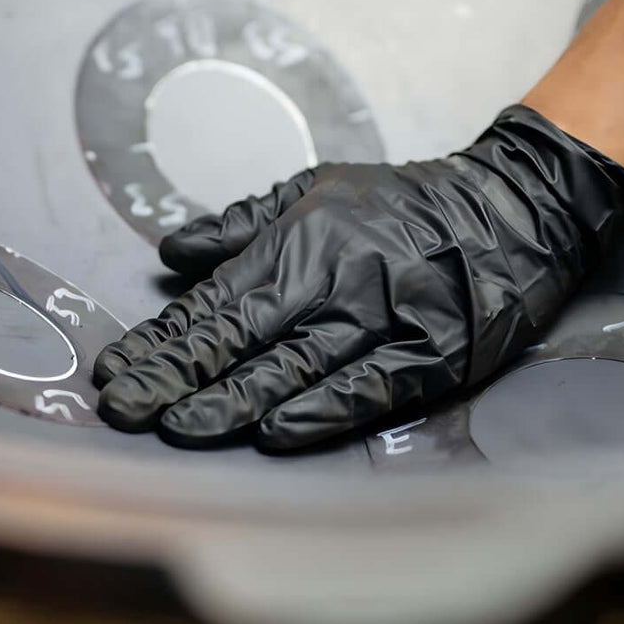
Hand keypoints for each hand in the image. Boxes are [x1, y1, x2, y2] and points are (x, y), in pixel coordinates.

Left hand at [94, 106, 623, 450]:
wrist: (510, 207)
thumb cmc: (400, 204)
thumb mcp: (315, 190)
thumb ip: (241, 225)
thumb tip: (172, 252)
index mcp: (295, 248)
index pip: (213, 305)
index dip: (161, 341)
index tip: (113, 368)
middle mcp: (329, 285)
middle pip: (239, 340)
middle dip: (174, 376)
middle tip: (121, 408)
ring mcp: (379, 323)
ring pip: (293, 369)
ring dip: (231, 401)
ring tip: (176, 427)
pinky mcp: (428, 356)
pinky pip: (369, 389)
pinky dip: (322, 410)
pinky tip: (275, 433)